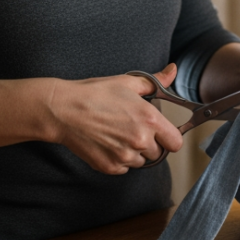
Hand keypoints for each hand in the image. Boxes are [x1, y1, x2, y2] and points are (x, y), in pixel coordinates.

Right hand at [44, 63, 183, 174]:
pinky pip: (124, 168)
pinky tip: (107, 143)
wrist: (64, 110)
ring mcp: (125, 157)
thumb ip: (156, 81)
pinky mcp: (110, 167)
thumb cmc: (95, 94)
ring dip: (134, 152)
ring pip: (140, 162)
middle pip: (158, 153)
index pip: (175, 143)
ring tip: (117, 134)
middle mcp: (140, 141)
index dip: (169, 138)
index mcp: (150, 120)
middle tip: (132, 128)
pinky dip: (119, 159)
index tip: (162, 133)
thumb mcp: (128, 82)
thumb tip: (172, 71)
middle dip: (149, 143)